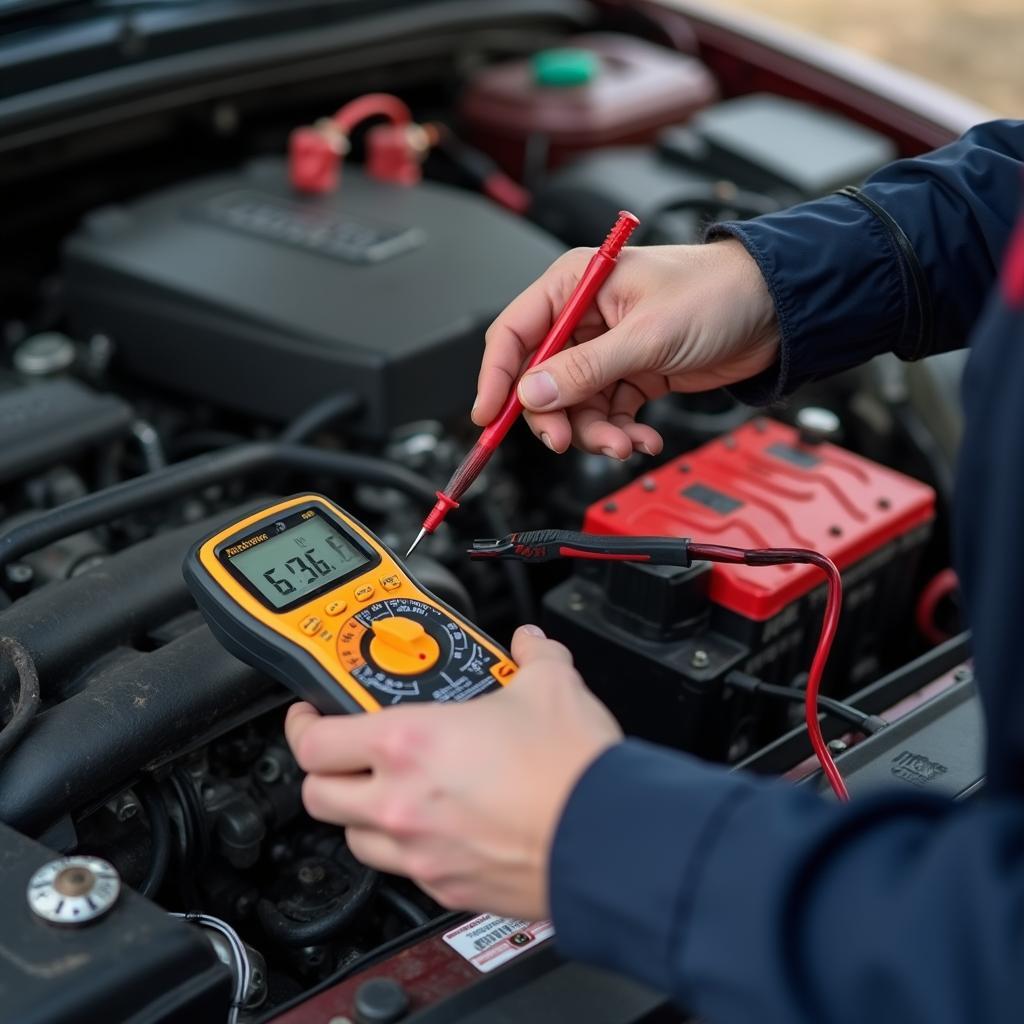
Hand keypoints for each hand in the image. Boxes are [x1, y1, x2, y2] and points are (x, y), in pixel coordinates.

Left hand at [284, 625, 621, 919]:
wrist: (607, 838)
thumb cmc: (571, 770)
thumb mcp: (550, 685)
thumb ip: (531, 655)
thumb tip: (529, 645)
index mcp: (409, 744)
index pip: (315, 740)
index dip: (302, 724)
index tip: (312, 714)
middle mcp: (401, 803)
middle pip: (317, 796)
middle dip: (323, 772)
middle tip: (344, 753)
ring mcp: (420, 853)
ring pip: (354, 839)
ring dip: (360, 813)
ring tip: (390, 790)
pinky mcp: (447, 889)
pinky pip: (403, 869)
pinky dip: (406, 847)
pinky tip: (437, 826)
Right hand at [474, 239, 777, 457]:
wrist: (775, 311)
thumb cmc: (717, 293)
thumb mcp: (646, 335)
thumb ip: (586, 368)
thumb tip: (533, 393)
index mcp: (574, 285)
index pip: (513, 333)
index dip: (497, 377)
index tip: (489, 416)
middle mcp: (584, 317)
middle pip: (541, 379)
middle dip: (555, 416)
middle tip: (568, 441)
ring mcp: (607, 349)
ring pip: (575, 405)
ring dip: (595, 432)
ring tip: (624, 443)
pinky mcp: (631, 374)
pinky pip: (607, 413)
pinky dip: (620, 432)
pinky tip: (641, 437)